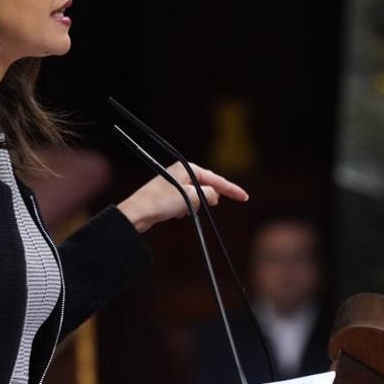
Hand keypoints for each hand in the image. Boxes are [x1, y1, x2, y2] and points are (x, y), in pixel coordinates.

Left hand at [116, 162, 247, 232]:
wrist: (138, 212)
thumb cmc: (162, 202)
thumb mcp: (191, 197)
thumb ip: (209, 194)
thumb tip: (214, 197)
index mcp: (188, 169)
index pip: (217, 179)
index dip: (232, 189)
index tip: (245, 197)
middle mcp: (181, 172)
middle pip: (206, 186)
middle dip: (208, 198)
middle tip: (207, 207)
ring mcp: (174, 183)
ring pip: (195, 196)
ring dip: (194, 206)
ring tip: (182, 211)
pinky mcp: (168, 194)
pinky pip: (185, 202)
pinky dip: (185, 209)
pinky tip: (177, 214)